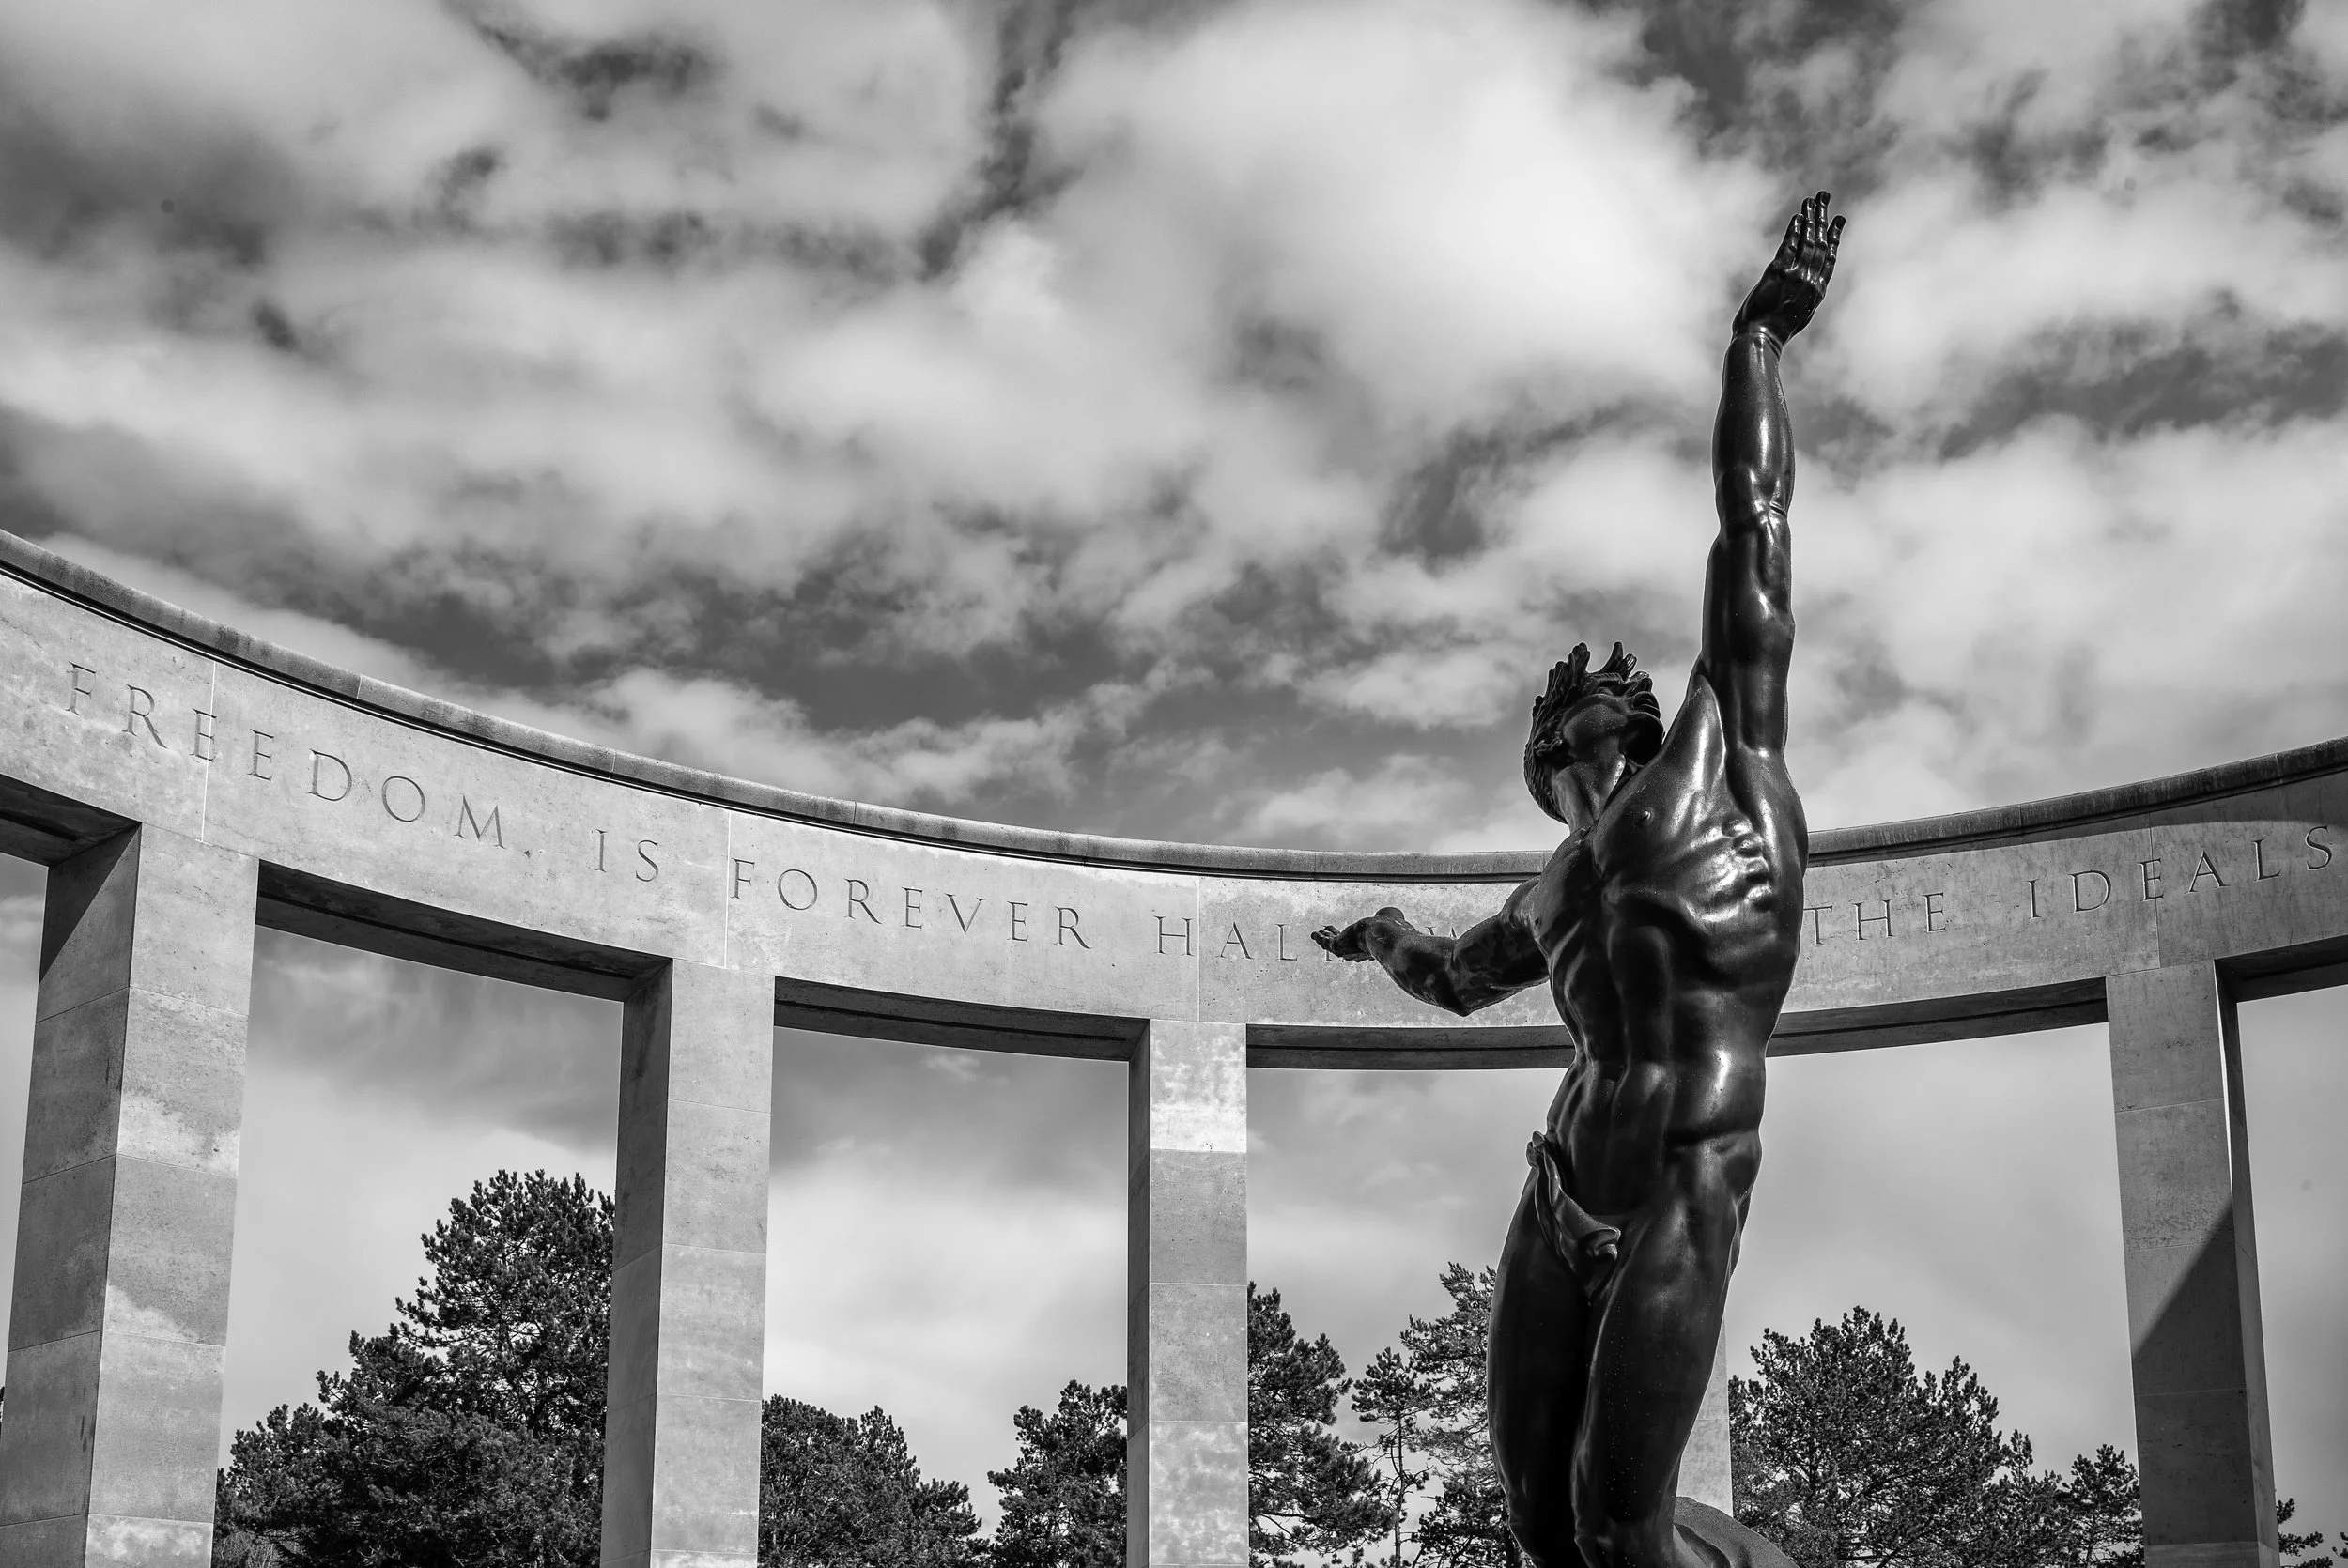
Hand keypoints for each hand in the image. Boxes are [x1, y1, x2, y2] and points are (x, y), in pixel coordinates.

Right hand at [1311, 906, 1407, 960]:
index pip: (1355, 945)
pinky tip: (1314, 934)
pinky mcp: (1338, 946)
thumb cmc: (1387, 929)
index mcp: (1367, 947)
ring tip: (1317, 934)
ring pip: (1331, 945)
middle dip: (1333, 939)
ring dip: (1324, 938)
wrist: (1380, 934)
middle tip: (1326, 934)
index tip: (1343, 934)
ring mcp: (1346, 950)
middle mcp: (1356, 951)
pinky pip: (1325, 943)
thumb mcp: (1388, 920)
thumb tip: (1394, 912)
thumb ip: (1390, 916)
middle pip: (1341, 945)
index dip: (1347, 939)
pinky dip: (1319, 938)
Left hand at [1733, 190, 1843, 345]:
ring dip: (1809, 218)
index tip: (1838, 220)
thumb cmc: (1774, 332)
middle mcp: (1810, 280)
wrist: (1761, 340)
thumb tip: (1807, 287)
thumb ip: (1804, 297)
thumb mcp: (1798, 315)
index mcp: (1817, 291)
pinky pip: (1789, 247)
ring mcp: (1796, 276)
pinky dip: (1794, 231)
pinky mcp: (1778, 273)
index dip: (1834, 236)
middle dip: (1823, 217)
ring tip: (1812, 200)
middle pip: (1820, 243)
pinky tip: (1797, 218)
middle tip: (1825, 197)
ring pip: (1807, 241)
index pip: (1830, 258)